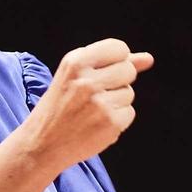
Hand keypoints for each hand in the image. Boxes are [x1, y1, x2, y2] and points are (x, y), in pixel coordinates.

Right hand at [27, 39, 153, 166]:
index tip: (104, 71)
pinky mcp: (110, 123)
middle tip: (94, 94)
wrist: (42, 143)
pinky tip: (97, 123)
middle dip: (118, 81)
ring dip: (116, 102)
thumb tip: (149, 58)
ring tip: (91, 111)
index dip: (117, 60)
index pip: (119, 48)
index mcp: (76, 62)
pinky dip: (117, 119)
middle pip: (128, 70)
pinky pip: (129, 113)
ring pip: (129, 93)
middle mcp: (87, 81)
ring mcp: (100, 103)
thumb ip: (112, 63)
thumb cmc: (60, 106)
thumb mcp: (76, 76)